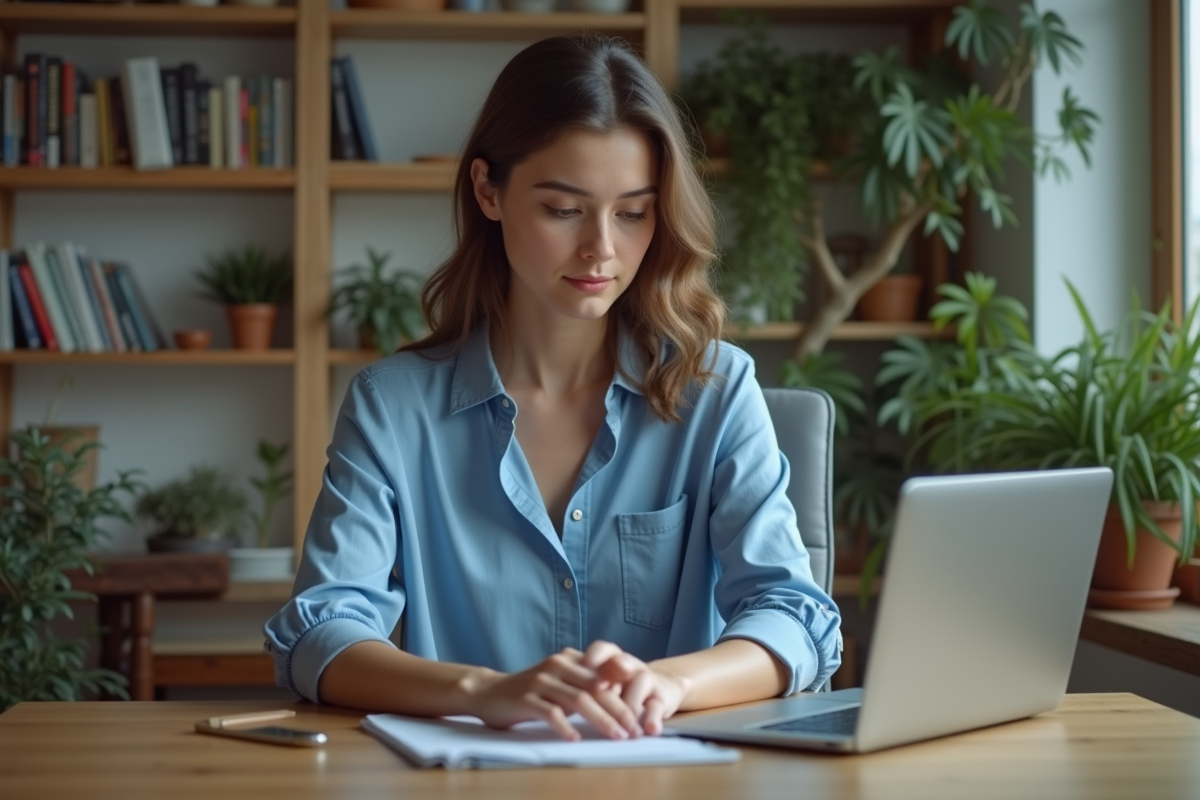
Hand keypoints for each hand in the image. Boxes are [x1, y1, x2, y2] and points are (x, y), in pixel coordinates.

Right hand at [458, 647, 642, 741]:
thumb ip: (583, 686)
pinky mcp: (526, 698)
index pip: (604, 678)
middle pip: (597, 689)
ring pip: (579, 700)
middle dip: (620, 711)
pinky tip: (575, 739)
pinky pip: (551, 712)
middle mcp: (557, 666)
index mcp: (569, 659)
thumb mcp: (560, 682)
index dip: (624, 698)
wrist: (489, 692)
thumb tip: (618, 700)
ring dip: (601, 720)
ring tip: (616, 736)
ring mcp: (541, 681)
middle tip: (635, 731)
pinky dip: (566, 726)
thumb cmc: (530, 691)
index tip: (640, 718)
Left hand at [582, 640, 688, 735]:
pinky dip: (653, 717)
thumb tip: (554, 697)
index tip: (584, 665)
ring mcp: (647, 679)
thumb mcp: (602, 683)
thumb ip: (584, 685)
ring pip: (641, 682)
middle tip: (599, 687)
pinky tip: (650, 729)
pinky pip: (657, 705)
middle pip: (623, 661)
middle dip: (613, 671)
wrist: (661, 689)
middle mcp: (631, 665)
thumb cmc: (623, 687)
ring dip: (631, 702)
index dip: (594, 656)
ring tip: (624, 719)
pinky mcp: (661, 697)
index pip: (603, 650)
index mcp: (613, 658)